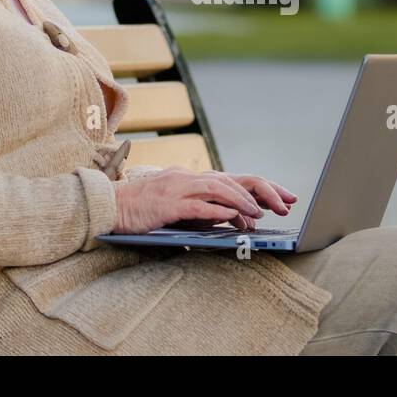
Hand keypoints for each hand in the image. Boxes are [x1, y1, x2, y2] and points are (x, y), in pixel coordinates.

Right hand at [111, 167, 298, 234]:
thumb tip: (233, 219)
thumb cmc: (144, 210)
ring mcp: (178, 188)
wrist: (109, 206)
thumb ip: (205, 208)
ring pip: (220, 188)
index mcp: (193, 178)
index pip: (235, 178)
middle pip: (234, 179)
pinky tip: (234, 217)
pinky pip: (198, 205)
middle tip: (286, 203)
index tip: (286, 198)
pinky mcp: (167, 203)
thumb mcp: (179, 207)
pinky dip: (218, 210)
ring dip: (244, 200)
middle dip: (263, 191)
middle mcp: (189, 178)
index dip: (263, 187)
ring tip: (263, 213)